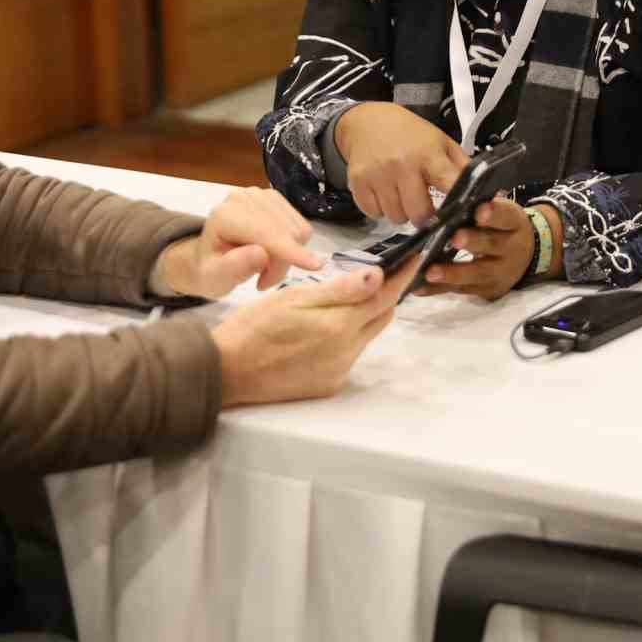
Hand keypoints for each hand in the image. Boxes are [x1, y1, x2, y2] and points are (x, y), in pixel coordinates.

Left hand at [153, 187, 323, 296]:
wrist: (209, 258)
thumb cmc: (210, 271)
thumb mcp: (213, 278)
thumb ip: (232, 267)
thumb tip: (260, 253)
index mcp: (224, 215)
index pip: (265, 232)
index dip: (289, 250)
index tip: (314, 266)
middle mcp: (244, 197)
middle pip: (285, 233)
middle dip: (281, 263)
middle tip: (263, 281)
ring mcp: (262, 195)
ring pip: (297, 230)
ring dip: (288, 256)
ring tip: (264, 270)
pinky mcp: (276, 199)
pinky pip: (301, 227)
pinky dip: (293, 246)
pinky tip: (273, 255)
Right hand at [210, 258, 414, 406]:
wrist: (227, 371)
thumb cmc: (254, 326)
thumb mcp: (294, 298)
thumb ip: (340, 289)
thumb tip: (379, 275)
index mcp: (340, 326)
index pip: (384, 296)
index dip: (402, 275)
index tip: (414, 256)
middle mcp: (347, 352)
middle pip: (381, 317)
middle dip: (386, 294)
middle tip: (384, 272)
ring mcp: (338, 371)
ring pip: (365, 336)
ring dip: (364, 316)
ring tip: (350, 296)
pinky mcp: (327, 385)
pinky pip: (349, 354)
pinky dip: (347, 336)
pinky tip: (325, 328)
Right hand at [334, 102, 467, 225]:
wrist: (367, 121)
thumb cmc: (410, 134)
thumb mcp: (441, 143)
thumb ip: (461, 168)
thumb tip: (486, 193)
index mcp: (429, 155)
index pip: (449, 185)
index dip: (457, 205)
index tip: (459, 215)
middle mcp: (402, 165)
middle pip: (418, 214)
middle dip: (424, 216)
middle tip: (424, 206)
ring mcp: (377, 175)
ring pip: (395, 217)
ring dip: (401, 213)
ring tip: (402, 195)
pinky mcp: (358, 183)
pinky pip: (374, 213)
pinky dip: (380, 210)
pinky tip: (385, 193)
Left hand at [419, 197, 534, 300]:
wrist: (524, 256)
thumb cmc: (501, 227)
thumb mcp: (500, 213)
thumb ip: (479, 209)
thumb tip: (447, 204)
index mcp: (514, 223)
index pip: (505, 216)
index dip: (493, 214)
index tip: (479, 211)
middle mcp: (512, 249)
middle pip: (492, 245)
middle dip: (472, 242)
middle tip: (454, 238)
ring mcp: (500, 273)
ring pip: (477, 273)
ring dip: (452, 273)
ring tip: (430, 272)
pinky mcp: (487, 290)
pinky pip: (461, 290)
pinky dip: (438, 289)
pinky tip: (419, 287)